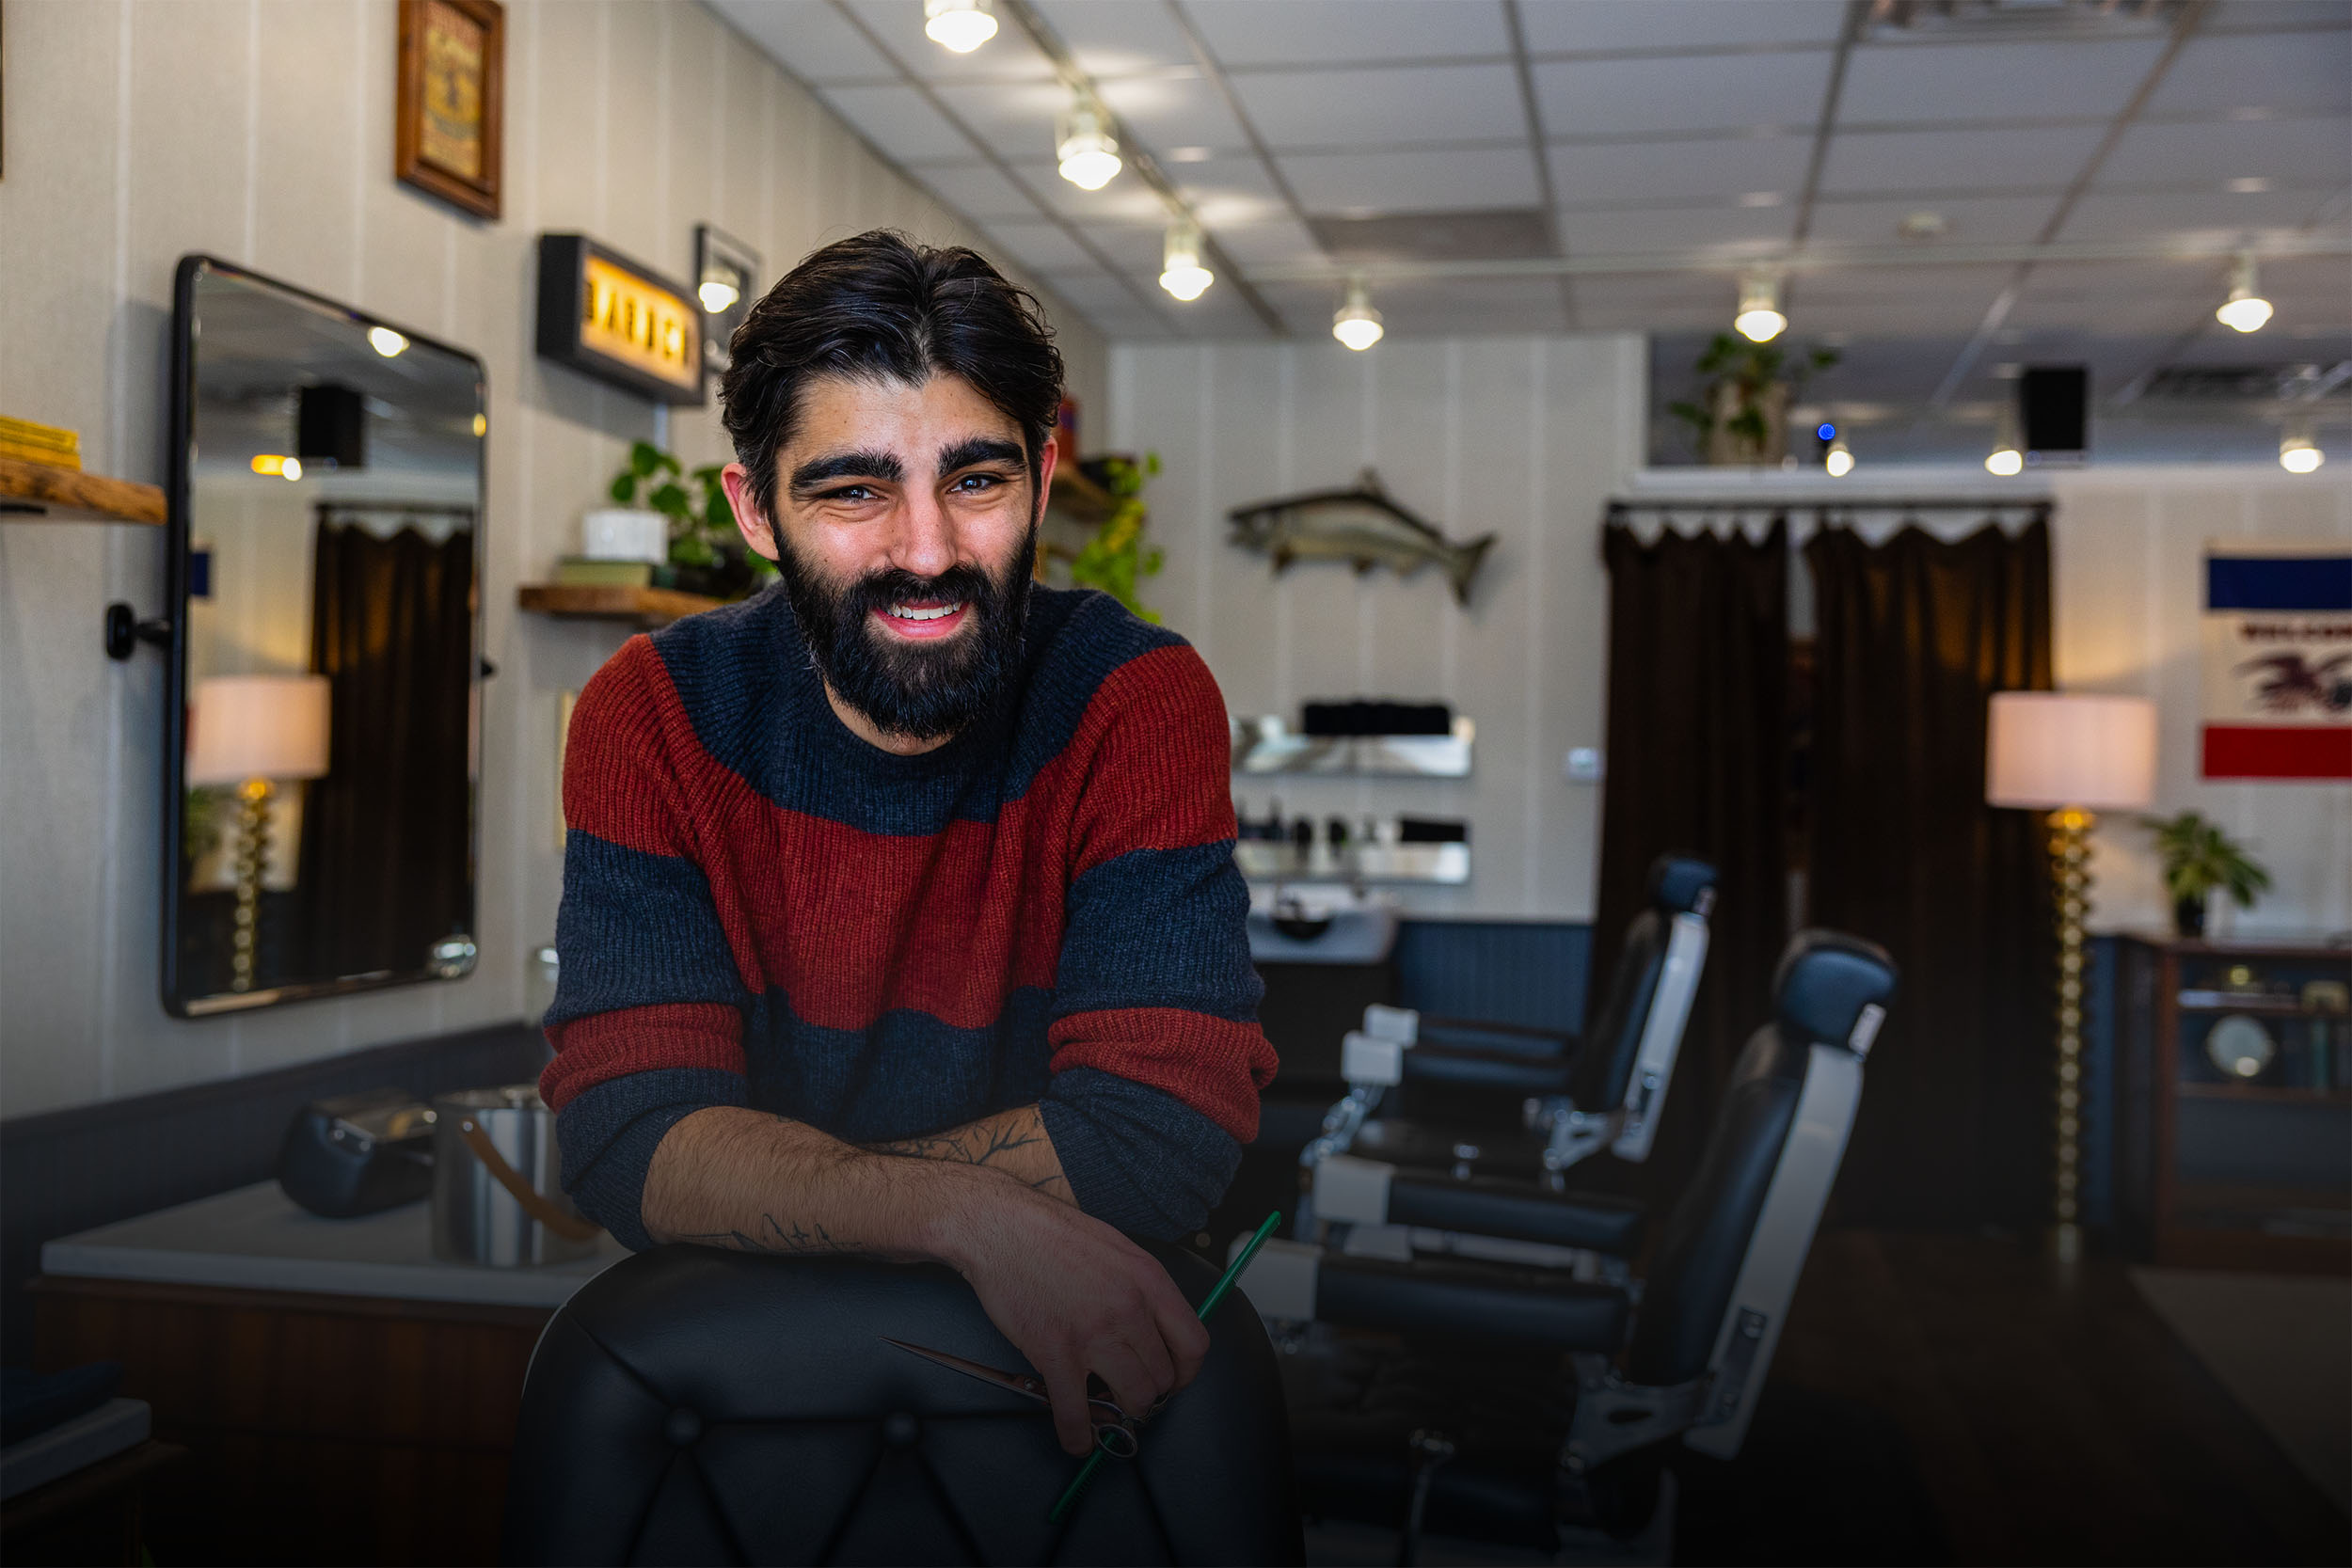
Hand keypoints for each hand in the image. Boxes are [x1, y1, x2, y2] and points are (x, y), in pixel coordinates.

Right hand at [932, 1173, 1210, 1455]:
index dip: (1186, 1374)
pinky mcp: (1055, 1351)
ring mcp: (1093, 1332)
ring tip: (1108, 1410)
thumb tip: (1154, 1323)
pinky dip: (1078, 1436)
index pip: (1193, 1344)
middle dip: (1149, 1393)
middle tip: (1130, 1393)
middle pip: (1162, 1377)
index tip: (1172, 1381)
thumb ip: (1140, 1286)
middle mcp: (1129, 1309)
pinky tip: (1077, 1441)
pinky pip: (1076, 1411)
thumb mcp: (1116, 1247)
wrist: (1001, 1227)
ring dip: (1121, 1412)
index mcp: (1149, 1280)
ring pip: (1132, 1398)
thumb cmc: (1054, 1233)